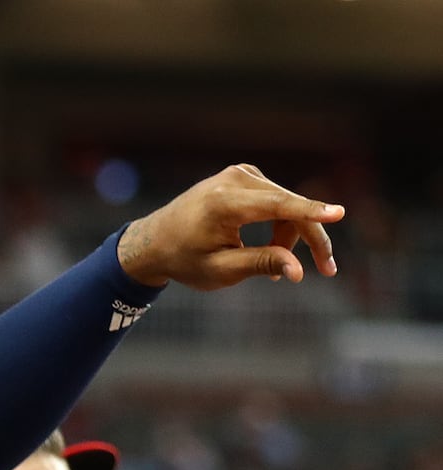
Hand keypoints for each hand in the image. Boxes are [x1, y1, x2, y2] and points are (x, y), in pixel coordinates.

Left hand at [116, 164, 344, 289]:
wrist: (154, 241)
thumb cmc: (184, 259)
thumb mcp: (220, 271)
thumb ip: (260, 265)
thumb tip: (297, 271)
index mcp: (223, 203)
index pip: (277, 206)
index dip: (310, 212)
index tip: (338, 213)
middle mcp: (233, 180)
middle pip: (289, 206)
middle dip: (311, 238)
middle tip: (329, 270)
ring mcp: (239, 174)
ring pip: (286, 203)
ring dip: (291, 235)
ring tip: (278, 268)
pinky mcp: (244, 176)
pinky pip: (276, 200)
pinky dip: (279, 223)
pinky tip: (270, 247)